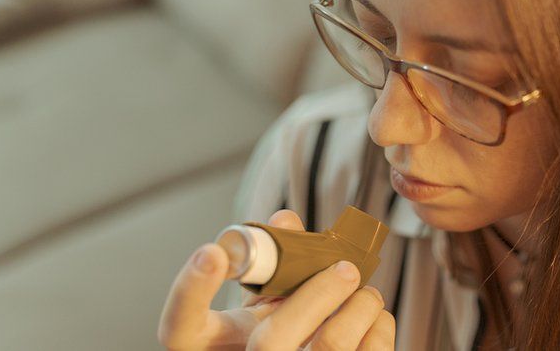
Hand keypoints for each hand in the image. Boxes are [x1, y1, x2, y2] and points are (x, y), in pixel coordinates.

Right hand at [157, 209, 395, 350]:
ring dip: (360, 306)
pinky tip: (375, 318)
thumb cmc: (280, 333)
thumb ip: (271, 261)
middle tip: (347, 267)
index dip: (188, 292)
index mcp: (216, 344)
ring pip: (330, 345)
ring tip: (366, 292)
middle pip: (271, 342)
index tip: (211, 250)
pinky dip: (379, 326)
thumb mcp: (263, 301)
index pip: (180, 329)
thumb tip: (285, 221)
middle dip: (318, 294)